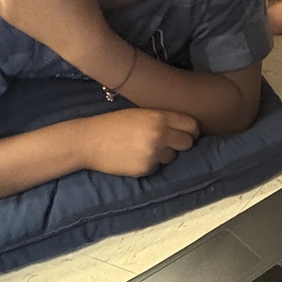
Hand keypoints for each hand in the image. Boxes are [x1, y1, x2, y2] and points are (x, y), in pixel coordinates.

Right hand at [84, 109, 199, 172]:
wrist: (90, 141)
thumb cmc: (114, 123)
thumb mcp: (140, 113)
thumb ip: (162, 118)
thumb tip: (184, 127)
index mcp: (159, 117)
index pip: (191, 125)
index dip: (192, 130)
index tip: (189, 132)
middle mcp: (160, 135)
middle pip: (188, 143)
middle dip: (181, 143)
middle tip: (170, 141)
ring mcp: (153, 154)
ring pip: (173, 156)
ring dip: (165, 154)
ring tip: (147, 148)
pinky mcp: (145, 169)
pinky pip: (157, 166)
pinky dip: (151, 163)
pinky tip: (136, 156)